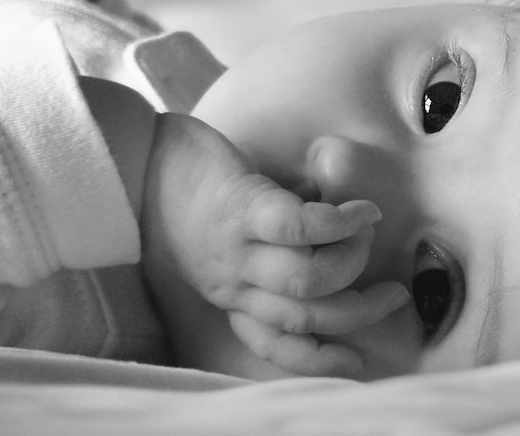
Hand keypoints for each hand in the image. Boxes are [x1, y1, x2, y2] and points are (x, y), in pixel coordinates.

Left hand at [142, 113, 409, 376]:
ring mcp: (234, 247)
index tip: (359, 359)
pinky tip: (362, 210)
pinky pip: (300, 227)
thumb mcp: (214, 243)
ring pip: (307, 280)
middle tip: (394, 293)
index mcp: (227, 293)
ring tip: (367, 238)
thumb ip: (263, 253)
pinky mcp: (239, 205)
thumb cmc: (174, 195)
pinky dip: (341, 224)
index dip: (323, 361)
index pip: (277, 345)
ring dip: (352, 265)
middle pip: (305, 318)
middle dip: (360, 313)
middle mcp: (230, 282)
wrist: (125, 159)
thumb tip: (328, 237)